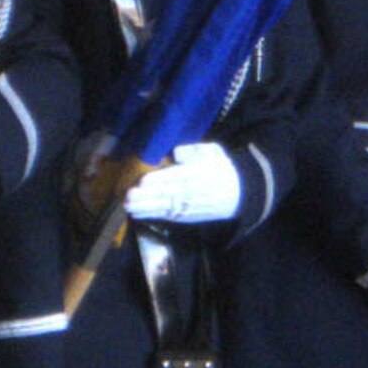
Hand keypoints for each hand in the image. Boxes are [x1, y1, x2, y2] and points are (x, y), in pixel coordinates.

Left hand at [123, 143, 241, 223]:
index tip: (143, 180)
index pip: (176, 178)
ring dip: (144, 208)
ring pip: (164, 208)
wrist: (240, 194)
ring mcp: (188, 207)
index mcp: (197, 174)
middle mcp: (192, 192)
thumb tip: (175, 153)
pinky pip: (167, 216)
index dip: (159, 180)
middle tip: (128, 196)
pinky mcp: (186, 216)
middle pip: (166, 194)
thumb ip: (192, 150)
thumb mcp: (211, 151)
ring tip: (127, 206)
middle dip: (146, 196)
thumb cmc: (221, 168)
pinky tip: (138, 213)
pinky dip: (152, 215)